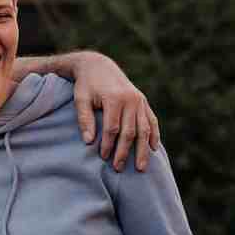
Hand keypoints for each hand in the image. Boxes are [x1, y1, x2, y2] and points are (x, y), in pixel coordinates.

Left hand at [71, 52, 159, 170]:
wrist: (99, 66)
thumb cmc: (86, 85)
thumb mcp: (81, 99)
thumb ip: (85, 119)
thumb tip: (88, 142)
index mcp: (115, 98)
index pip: (112, 128)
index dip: (108, 144)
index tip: (103, 157)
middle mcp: (131, 100)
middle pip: (130, 132)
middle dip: (125, 152)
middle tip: (119, 168)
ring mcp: (140, 100)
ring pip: (144, 129)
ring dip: (143, 150)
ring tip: (142, 167)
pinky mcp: (143, 101)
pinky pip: (151, 120)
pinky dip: (154, 135)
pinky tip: (154, 148)